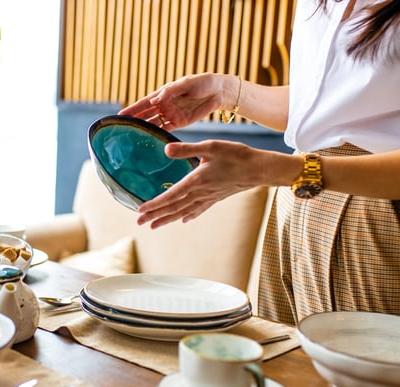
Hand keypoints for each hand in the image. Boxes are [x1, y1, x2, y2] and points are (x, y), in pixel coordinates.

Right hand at [119, 73, 233, 129]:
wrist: (219, 92)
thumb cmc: (203, 83)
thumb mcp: (187, 84)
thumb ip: (171, 91)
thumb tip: (156, 99)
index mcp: (164, 93)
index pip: (144, 102)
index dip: (132, 109)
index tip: (120, 116)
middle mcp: (165, 104)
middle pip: (146, 114)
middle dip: (134, 121)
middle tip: (121, 130)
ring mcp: (171, 114)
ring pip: (154, 123)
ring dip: (144, 129)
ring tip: (132, 138)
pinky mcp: (180, 122)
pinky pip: (166, 130)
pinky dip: (158, 135)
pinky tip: (149, 140)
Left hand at [137, 140, 265, 227]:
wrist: (259, 169)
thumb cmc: (236, 155)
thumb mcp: (210, 147)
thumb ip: (187, 149)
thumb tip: (166, 150)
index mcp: (196, 181)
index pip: (170, 196)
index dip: (154, 204)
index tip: (140, 210)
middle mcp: (200, 193)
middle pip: (173, 207)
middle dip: (155, 215)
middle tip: (139, 223)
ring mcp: (208, 198)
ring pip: (183, 212)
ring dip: (167, 219)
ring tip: (153, 226)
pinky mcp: (216, 198)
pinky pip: (198, 210)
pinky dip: (188, 216)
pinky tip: (182, 220)